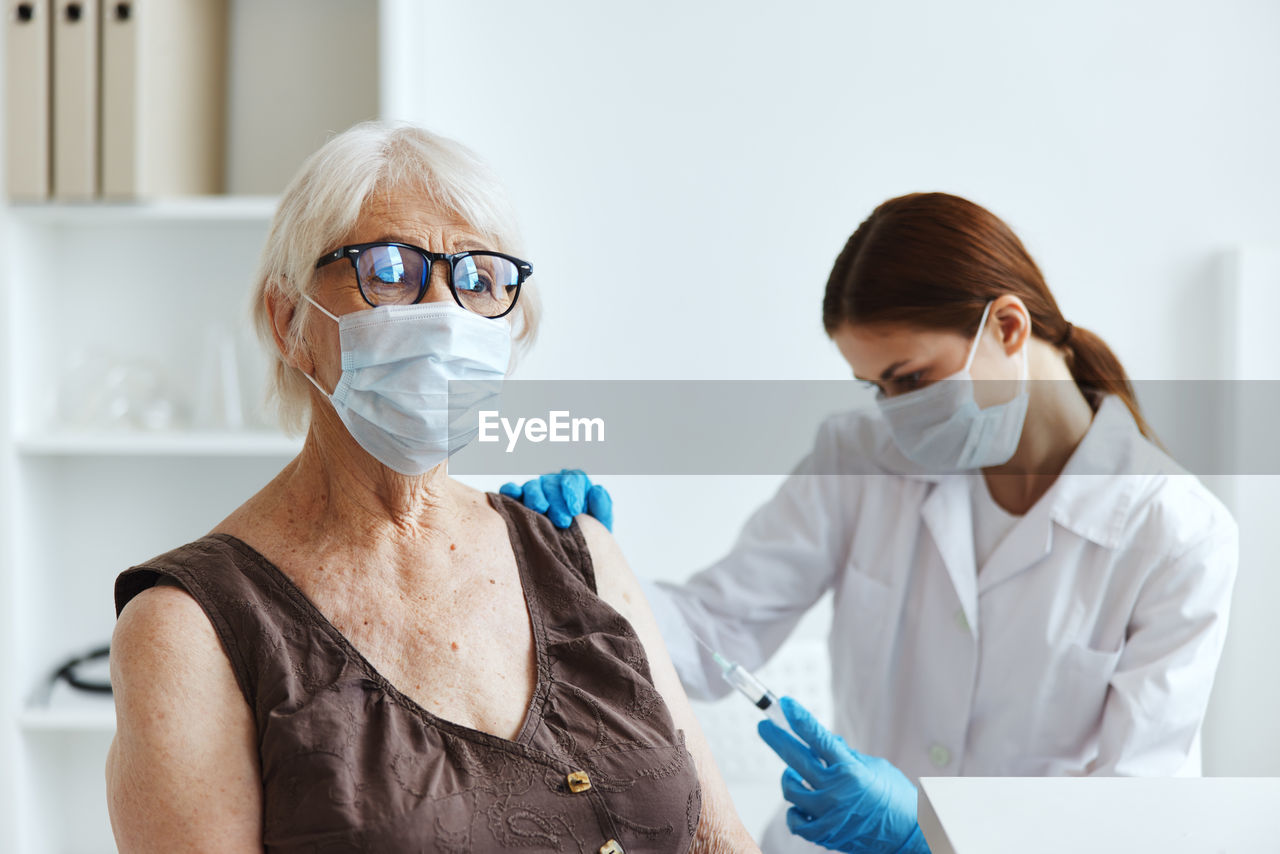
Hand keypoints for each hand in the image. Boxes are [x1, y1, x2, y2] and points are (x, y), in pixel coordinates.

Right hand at [499, 469, 612, 530]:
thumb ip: (602, 508)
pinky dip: (510, 490)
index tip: (575, 508)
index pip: (575, 478)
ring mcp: (535, 492)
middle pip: (553, 484)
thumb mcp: (600, 526)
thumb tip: (596, 490)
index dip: (574, 490)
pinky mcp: (517, 500)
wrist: (569, 560)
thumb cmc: (586, 539)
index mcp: (576, 486)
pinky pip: (510, 490)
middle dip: (557, 501)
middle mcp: (554, 486)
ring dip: (536, 497)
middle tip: (563, 521)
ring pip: (533, 487)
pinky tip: (513, 494)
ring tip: (540, 510)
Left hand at [757, 696, 929, 853]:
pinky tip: (800, 803)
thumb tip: (824, 741)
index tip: (785, 704)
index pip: (817, 737)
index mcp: (851, 770)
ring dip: (789, 778)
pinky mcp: (824, 834)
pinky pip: (795, 819)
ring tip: (793, 773)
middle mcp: (836, 791)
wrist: (909, 836)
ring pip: (790, 789)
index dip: (798, 718)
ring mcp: (828, 815)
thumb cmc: (895, 797)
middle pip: (795, 759)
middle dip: (776, 739)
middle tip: (764, 727)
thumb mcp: (875, 767)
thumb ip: (846, 755)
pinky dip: (795, 810)